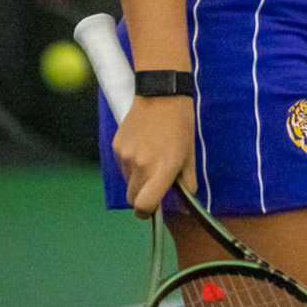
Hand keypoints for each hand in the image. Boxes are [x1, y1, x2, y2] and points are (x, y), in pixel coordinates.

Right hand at [115, 95, 197, 217]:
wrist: (161, 94)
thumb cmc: (180, 125)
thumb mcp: (190, 155)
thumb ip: (187, 182)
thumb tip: (184, 203)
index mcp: (162, 169)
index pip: (144, 206)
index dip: (147, 212)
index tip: (151, 209)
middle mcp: (141, 165)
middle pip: (133, 198)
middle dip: (142, 197)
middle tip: (154, 185)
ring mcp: (126, 156)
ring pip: (128, 181)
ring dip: (137, 178)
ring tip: (151, 158)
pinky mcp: (117, 146)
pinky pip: (122, 165)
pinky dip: (130, 163)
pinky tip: (142, 146)